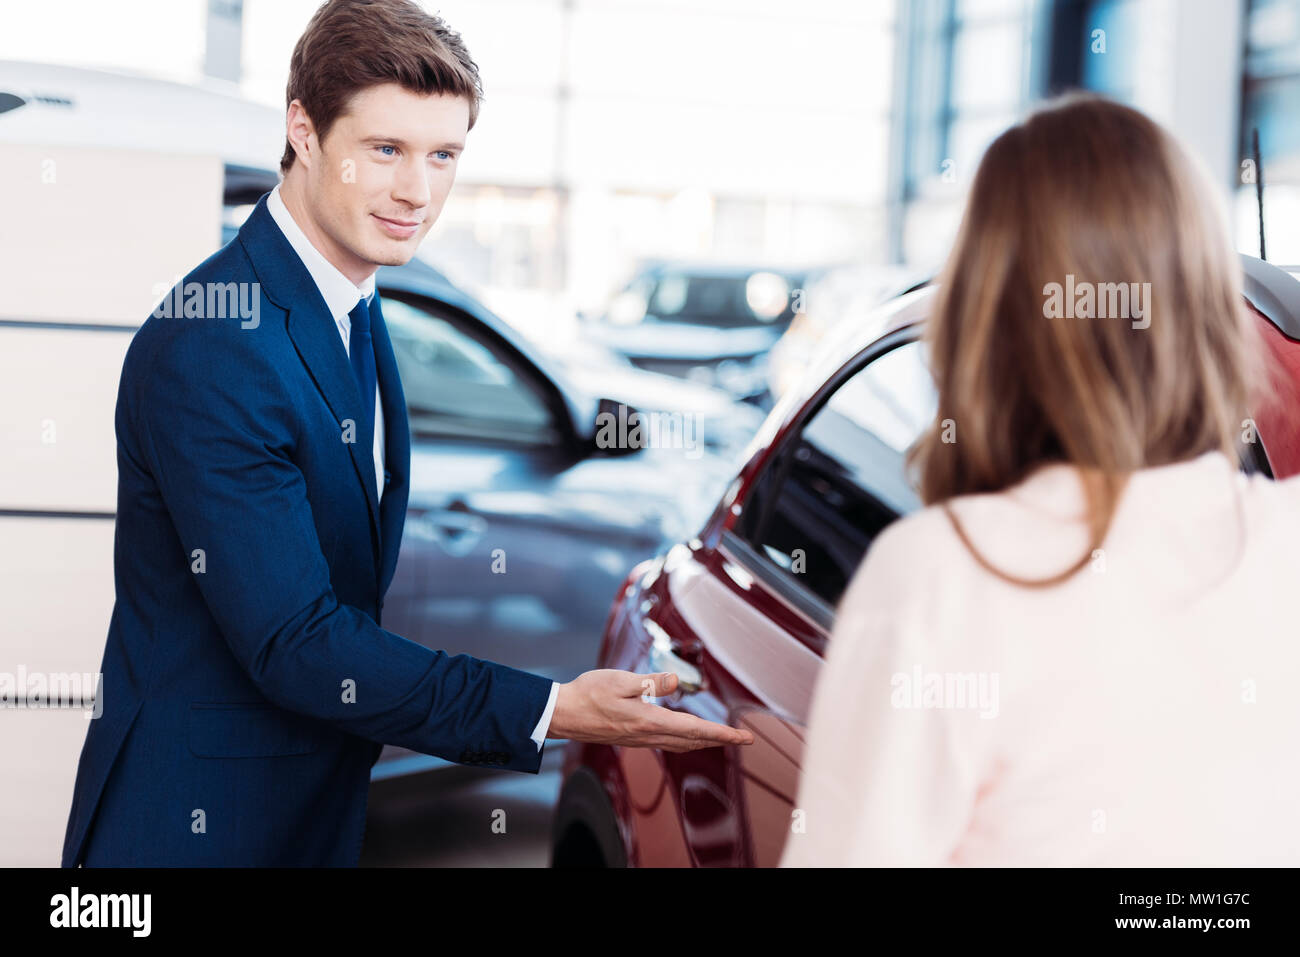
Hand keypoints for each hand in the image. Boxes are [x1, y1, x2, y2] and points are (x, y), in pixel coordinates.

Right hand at [547, 670, 754, 751]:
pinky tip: (689, 736)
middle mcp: (648, 735)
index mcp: (649, 721)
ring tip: (723, 738)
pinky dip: (687, 741)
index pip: (695, 729)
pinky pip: (669, 743)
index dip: (722, 734)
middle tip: (744, 739)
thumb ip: (650, 682)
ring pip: (682, 744)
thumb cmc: (588, 693)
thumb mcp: (620, 680)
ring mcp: (641, 740)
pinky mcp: (633, 738)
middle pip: (693, 741)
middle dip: (721, 740)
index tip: (743, 737)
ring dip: (705, 742)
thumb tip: (676, 681)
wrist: (563, 714)